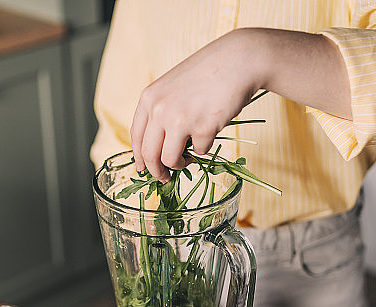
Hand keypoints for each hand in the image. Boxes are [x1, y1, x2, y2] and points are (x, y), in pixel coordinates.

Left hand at [130, 30, 258, 178]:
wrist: (239, 60)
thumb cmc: (209, 72)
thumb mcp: (172, 86)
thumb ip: (161, 110)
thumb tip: (157, 145)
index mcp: (149, 98)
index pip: (136, 136)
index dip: (139, 157)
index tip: (143, 168)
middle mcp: (159, 110)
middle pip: (149, 154)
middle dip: (156, 171)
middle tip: (164, 178)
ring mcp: (180, 120)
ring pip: (169, 160)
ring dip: (179, 165)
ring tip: (188, 159)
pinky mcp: (203, 128)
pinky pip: (199, 151)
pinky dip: (205, 147)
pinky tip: (211, 130)